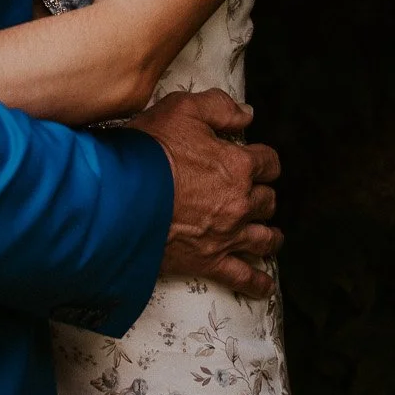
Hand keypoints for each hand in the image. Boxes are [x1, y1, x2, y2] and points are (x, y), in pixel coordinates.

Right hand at [128, 90, 281, 297]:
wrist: (122, 195)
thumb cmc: (151, 149)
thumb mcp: (183, 109)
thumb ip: (220, 107)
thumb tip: (248, 114)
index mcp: (238, 165)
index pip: (269, 162)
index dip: (265, 160)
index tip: (259, 161)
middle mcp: (240, 202)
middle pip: (267, 201)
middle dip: (263, 196)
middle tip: (256, 196)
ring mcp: (227, 235)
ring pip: (263, 239)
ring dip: (270, 236)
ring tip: (272, 237)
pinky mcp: (209, 262)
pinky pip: (243, 277)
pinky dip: (257, 283)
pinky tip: (265, 286)